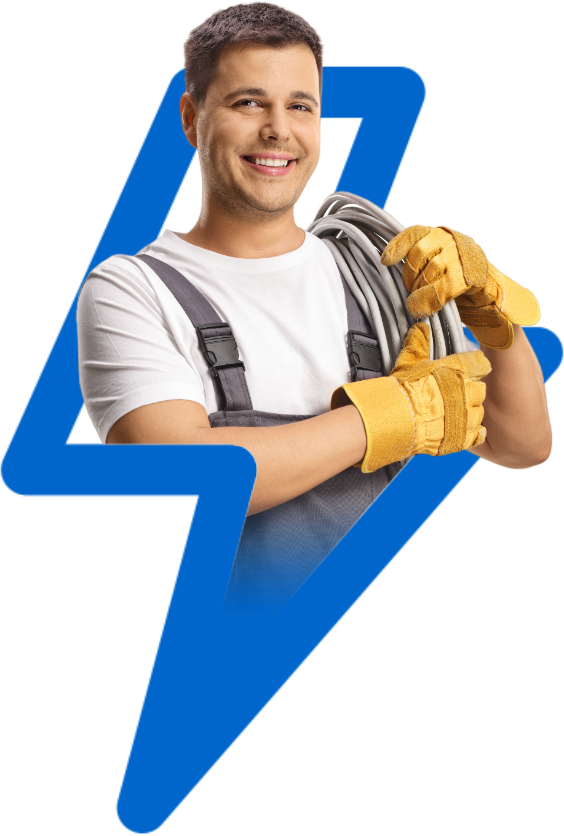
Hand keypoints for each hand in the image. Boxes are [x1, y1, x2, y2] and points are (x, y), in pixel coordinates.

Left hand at [380, 224, 540, 348]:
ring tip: (415, 303)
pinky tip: (420, 309)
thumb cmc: (457, 283)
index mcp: (440, 234)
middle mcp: (452, 239)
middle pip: (418, 254)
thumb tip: (389, 272)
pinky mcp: (472, 274)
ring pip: (431, 271)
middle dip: (408, 277)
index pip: (414, 233)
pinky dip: (428, 300)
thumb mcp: (435, 268)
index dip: (397, 246)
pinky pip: (443, 287)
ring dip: (418, 290)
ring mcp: (464, 255)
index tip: (384, 261)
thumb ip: (417, 265)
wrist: (490, 296)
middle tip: (409, 291)